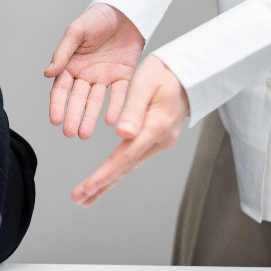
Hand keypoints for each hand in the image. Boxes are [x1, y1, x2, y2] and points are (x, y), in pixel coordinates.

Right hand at [45, 3, 144, 138]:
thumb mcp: (76, 31)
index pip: (61, 89)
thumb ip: (62, 52)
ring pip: (96, 101)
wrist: (126, 10)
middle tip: (71, 133)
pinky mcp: (123, 76)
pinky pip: (118, 94)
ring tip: (85, 134)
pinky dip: (115, 107)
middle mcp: (86, 74)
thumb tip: (47, 73)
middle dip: (73, 117)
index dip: (57, 105)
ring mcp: (104, 77)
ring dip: (90, 117)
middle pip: (77, 100)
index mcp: (71, 64)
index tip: (55, 120)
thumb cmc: (97, 17)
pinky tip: (110, 120)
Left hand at [71, 54, 188, 205]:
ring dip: (107, 182)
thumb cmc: (166, 71)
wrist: (191, 71)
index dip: (104, 174)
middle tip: (79, 200)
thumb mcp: (145, 84)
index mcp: (155, 127)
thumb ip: (133, 109)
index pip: (124, 157)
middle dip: (101, 185)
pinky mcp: (157, 138)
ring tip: (87, 197)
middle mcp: (160, 139)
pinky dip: (117, 170)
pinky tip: (106, 178)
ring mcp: (160, 141)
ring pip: (129, 166)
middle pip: (126, 168)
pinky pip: (133, 158)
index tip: (87, 187)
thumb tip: (122, 133)